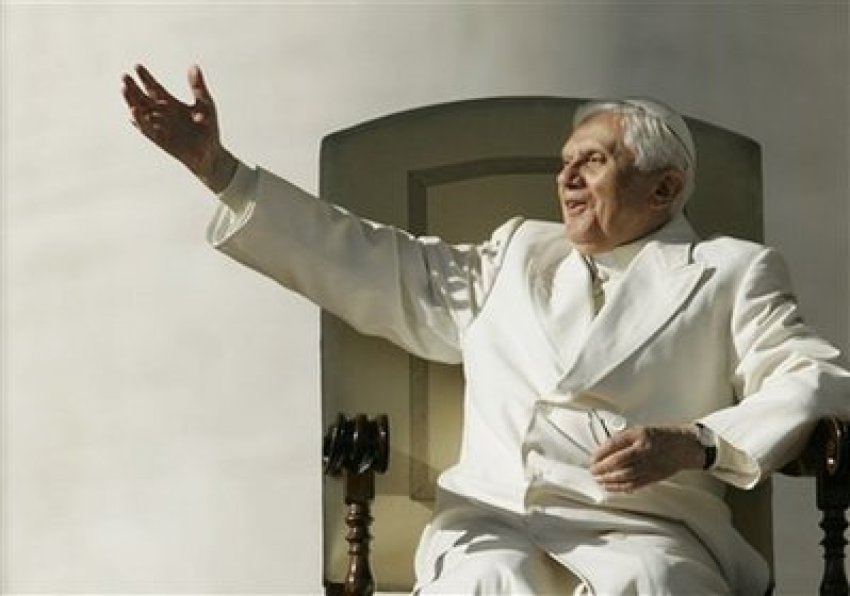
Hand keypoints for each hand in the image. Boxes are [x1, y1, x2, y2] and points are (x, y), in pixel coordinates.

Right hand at [121, 64, 235, 192]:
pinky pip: (147, 129)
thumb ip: (198, 87)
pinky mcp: (160, 139)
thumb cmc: (209, 128)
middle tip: (124, 76)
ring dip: (132, 101)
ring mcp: (160, 126)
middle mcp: (162, 114)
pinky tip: (133, 111)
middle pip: (143, 98)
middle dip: (133, 88)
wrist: (211, 152)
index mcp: (171, 104)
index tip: (137, 66)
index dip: (145, 78)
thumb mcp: (205, 104)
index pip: (155, 88)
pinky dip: (140, 120)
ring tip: (124, 89)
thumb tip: (194, 66)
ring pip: (141, 112)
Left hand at [589, 425, 703, 492]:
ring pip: (626, 475)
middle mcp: (645, 450)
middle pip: (619, 461)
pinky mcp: (654, 477)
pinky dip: (620, 487)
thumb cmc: (660, 437)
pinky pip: (635, 484)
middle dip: (602, 468)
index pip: (615, 444)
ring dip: (609, 479)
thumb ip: (623, 439)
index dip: (600, 453)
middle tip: (593, 471)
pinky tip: (611, 487)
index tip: (592, 458)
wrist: (684, 447)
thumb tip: (603, 450)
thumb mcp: (640, 430)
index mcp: (640, 435)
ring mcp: (650, 465)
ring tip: (599, 480)